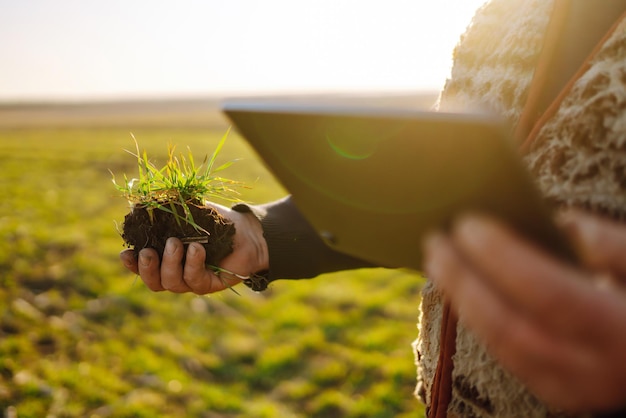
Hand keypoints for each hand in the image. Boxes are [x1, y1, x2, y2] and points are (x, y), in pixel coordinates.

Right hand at [119, 203, 268, 293]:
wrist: (247, 230)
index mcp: (165, 257)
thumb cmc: (216, 221)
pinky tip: (196, 249)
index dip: (132, 264)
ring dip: (170, 263)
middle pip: (154, 282)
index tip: (127, 253)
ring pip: (171, 283)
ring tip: (177, 243)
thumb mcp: (190, 211)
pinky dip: (192, 264)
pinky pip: (194, 280)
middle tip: (150, 252)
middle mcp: (176, 272)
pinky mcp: (209, 285)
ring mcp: (192, 281)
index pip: (142, 267)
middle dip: (147, 268)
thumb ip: (168, 210)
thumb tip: (143, 202)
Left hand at [423, 211, 625, 412]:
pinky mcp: (566, 396)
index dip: (503, 257)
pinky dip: (482, 323)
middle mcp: (596, 370)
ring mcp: (578, 390)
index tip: (467, 221)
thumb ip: (617, 247)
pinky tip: (465, 293)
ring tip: (440, 262)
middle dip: (464, 280)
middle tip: (435, 239)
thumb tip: (564, 221)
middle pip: (508, 325)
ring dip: (464, 302)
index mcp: (624, 331)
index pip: (547, 292)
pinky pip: (511, 359)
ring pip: (502, 348)